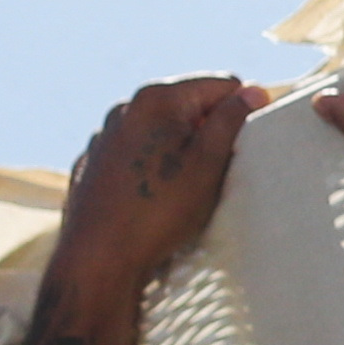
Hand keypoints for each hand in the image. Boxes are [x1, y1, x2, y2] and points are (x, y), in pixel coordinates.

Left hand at [47, 75, 267, 319]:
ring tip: (181, 191)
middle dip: (205, 132)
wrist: (97, 258)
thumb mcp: (209, 163)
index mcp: (156, 100)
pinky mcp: (92, 166)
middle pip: (186, 107)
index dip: (240, 110)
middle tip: (213, 173)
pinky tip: (151, 199)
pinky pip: (133, 156)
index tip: (245, 144)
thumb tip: (252, 91)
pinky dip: (149, 168)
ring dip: (177, 151)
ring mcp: (103, 137)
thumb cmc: (158, 212)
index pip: (219, 86)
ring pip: (158, 133)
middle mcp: (124, 109)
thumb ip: (231, 120)